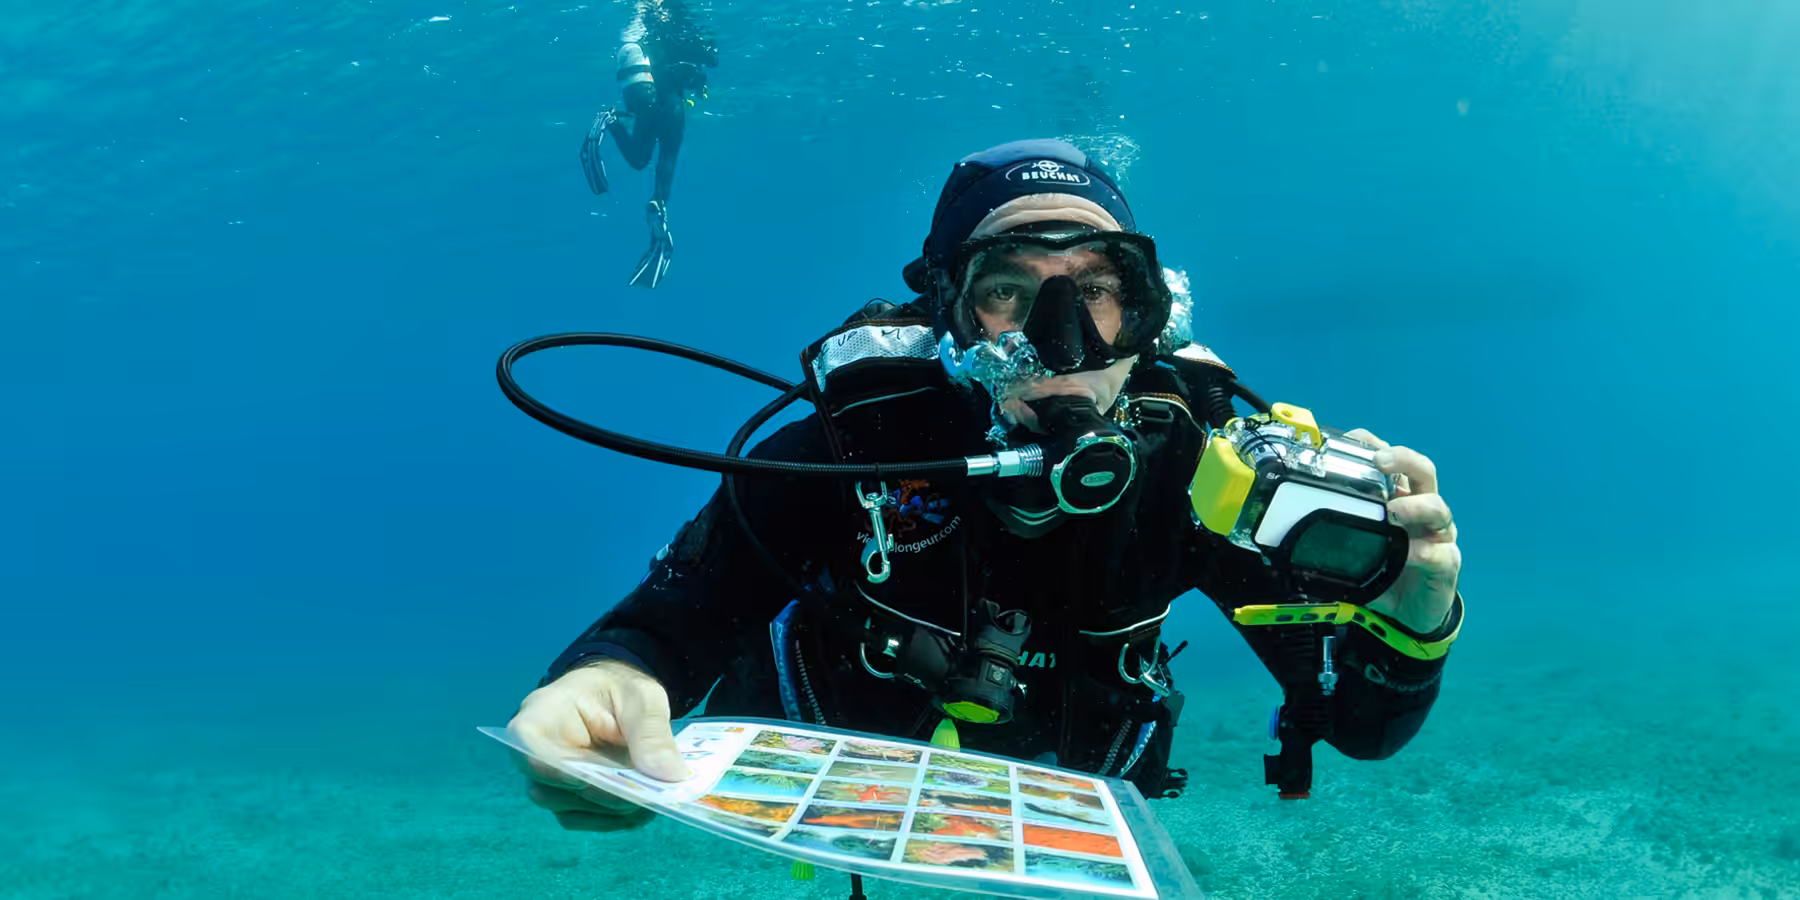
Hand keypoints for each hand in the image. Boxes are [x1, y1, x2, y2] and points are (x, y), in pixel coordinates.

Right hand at [506, 658, 688, 832]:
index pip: (525, 743)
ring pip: (567, 809)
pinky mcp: (567, 800)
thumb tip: (669, 775)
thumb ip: (652, 732)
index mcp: (543, 713)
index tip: (588, 778)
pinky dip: (615, 819)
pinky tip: (644, 808)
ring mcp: (549, 780)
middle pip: (548, 787)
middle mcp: (536, 751)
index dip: (552, 768)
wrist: (617, 701)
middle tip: (641, 794)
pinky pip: (584, 819)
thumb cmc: (620, 690)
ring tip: (651, 799)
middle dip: (598, 794)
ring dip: (610, 811)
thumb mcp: (643, 699)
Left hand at [1344, 429, 1460, 634]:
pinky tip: (1411, 555)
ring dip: (1416, 505)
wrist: (1412, 612)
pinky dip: (1425, 551)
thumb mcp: (1357, 551)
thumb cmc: (1384, 573)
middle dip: (1403, 459)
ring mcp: (1438, 535)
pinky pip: (1440, 553)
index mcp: (1400, 498)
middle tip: (1380, 461)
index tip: (1355, 438)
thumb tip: (1287, 532)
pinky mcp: (1446, 563)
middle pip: (1423, 471)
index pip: (1394, 462)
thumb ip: (1334, 537)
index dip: (1377, 445)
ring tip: (1394, 511)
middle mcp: (1422, 510)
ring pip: (1438, 507)